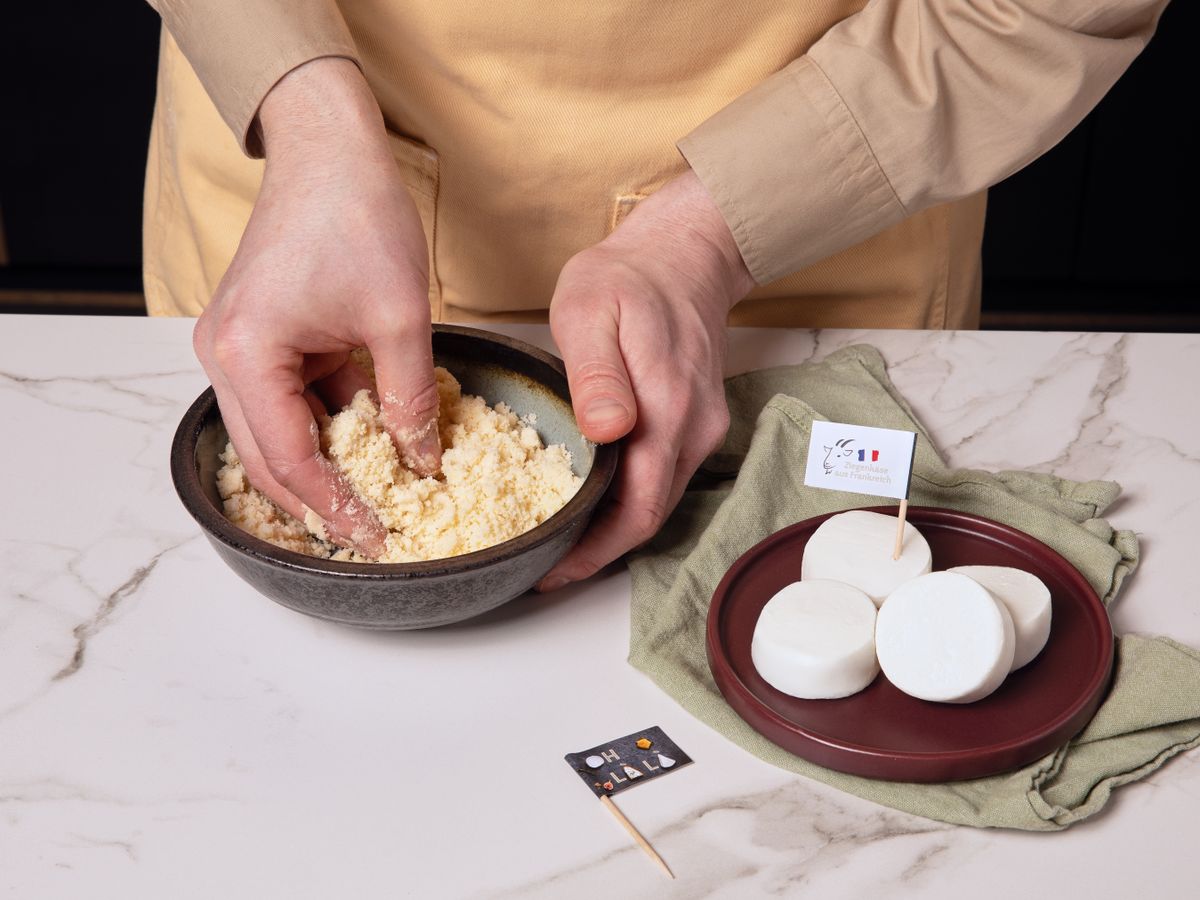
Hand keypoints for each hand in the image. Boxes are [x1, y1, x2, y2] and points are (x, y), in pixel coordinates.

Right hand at [193, 58, 440, 555]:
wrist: (330, 150)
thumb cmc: (358, 217)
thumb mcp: (399, 319)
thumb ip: (409, 399)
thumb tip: (422, 462)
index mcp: (245, 354)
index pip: (288, 459)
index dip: (335, 508)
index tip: (377, 539)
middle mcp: (224, 358)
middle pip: (267, 458)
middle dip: (319, 503)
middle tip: (371, 538)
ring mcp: (236, 348)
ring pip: (276, 434)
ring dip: (322, 469)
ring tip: (373, 504)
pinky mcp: (259, 339)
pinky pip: (289, 401)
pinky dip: (325, 428)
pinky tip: (368, 449)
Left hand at [538, 170, 754, 589]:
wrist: (686, 252)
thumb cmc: (628, 276)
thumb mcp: (591, 309)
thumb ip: (597, 373)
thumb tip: (609, 430)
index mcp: (666, 408)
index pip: (637, 509)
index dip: (594, 552)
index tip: (551, 571)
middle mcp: (694, 428)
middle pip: (650, 517)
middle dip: (599, 551)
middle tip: (546, 566)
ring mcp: (703, 427)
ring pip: (659, 501)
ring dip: (614, 528)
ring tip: (562, 539)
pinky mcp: (699, 421)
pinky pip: (664, 476)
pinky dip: (629, 499)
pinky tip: (594, 498)